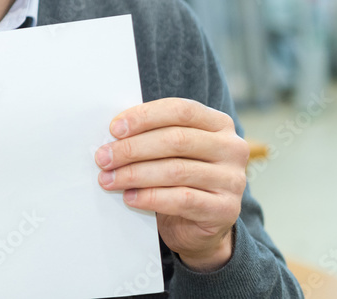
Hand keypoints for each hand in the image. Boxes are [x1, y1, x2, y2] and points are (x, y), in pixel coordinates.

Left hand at [94, 98, 248, 270]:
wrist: (199, 225)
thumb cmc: (179, 178)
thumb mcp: (170, 151)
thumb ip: (152, 135)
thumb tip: (114, 131)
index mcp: (219, 124)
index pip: (180, 110)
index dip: (145, 116)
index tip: (114, 129)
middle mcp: (232, 148)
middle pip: (176, 140)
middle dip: (133, 148)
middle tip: (103, 158)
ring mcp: (232, 180)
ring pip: (176, 170)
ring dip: (135, 174)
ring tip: (109, 179)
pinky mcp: (225, 209)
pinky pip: (182, 199)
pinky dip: (150, 197)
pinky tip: (130, 197)